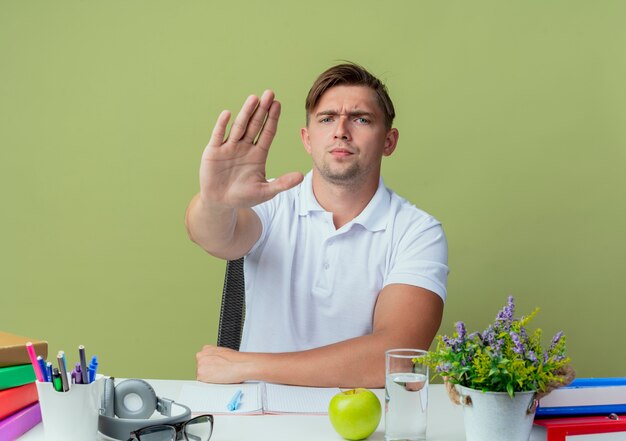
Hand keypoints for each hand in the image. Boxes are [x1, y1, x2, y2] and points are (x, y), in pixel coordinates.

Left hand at [196, 345, 251, 383]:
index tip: (215, 366)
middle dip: (208, 370)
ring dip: (208, 376)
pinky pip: (202, 382)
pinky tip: (218, 379)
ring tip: (220, 374)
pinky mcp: (201, 375)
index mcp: (206, 348)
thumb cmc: (235, 359)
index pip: (203, 359)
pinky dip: (209, 382)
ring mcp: (200, 365)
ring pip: (201, 374)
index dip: (210, 364)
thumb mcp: (222, 352)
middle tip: (218, 371)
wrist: (240, 365)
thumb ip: (214, 356)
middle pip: (200, 366)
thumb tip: (214, 362)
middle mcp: (201, 355)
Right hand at [199, 90, 302, 208]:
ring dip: (246, 113)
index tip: (278, 104)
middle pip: (255, 125)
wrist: (220, 202)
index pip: (267, 132)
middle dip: (262, 110)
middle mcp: (244, 147)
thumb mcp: (265, 191)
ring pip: (239, 127)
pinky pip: (218, 136)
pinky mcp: (213, 151)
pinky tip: (228, 114)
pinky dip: (222, 125)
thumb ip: (282, 183)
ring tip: (253, 98)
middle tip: (269, 93)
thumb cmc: (243, 196)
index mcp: (258, 154)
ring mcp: (229, 147)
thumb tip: (301, 176)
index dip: (272, 118)